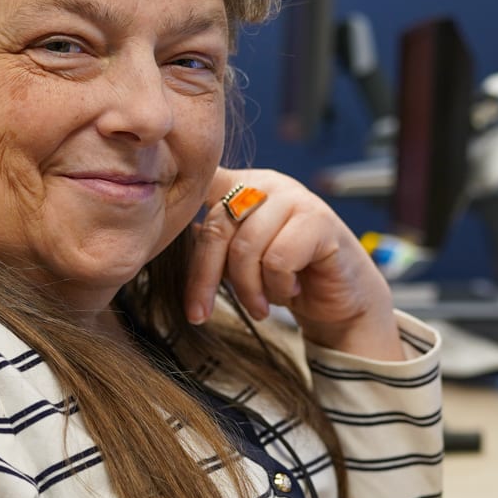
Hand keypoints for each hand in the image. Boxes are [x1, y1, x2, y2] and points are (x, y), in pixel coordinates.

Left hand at [185, 167, 399, 359]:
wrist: (341, 299)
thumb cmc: (286, 277)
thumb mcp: (240, 259)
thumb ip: (213, 242)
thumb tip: (172, 236)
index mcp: (243, 184)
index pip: (200, 187)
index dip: (180, 211)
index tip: (156, 237)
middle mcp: (268, 184)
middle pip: (217, 224)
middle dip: (204, 278)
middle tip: (199, 314)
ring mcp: (296, 198)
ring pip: (246, 246)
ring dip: (248, 289)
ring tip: (262, 305)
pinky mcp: (320, 221)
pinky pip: (278, 258)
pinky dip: (278, 286)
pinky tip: (290, 290)